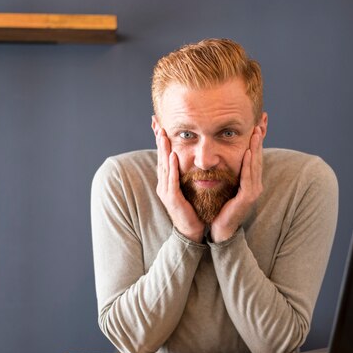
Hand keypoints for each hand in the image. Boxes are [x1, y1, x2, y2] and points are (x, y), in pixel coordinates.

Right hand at [154, 126, 205, 242]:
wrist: (193, 230)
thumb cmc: (194, 209)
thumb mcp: (190, 187)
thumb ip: (189, 173)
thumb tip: (195, 159)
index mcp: (168, 180)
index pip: (163, 155)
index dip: (160, 140)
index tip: (159, 123)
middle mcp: (164, 183)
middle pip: (160, 157)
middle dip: (158, 139)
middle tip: (157, 122)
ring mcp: (166, 191)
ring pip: (163, 165)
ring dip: (163, 149)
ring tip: (162, 133)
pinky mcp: (172, 198)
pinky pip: (171, 180)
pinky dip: (171, 167)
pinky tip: (172, 155)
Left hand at [209, 126, 264, 242]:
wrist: (220, 229)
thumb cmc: (221, 207)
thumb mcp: (226, 185)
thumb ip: (229, 171)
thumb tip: (223, 155)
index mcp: (251, 181)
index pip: (254, 155)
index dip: (257, 140)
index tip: (259, 122)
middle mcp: (255, 184)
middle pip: (258, 156)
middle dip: (260, 138)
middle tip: (262, 121)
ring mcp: (253, 191)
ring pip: (255, 164)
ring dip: (256, 147)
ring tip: (256, 132)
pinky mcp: (247, 197)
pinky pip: (248, 177)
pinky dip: (248, 164)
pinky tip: (247, 152)